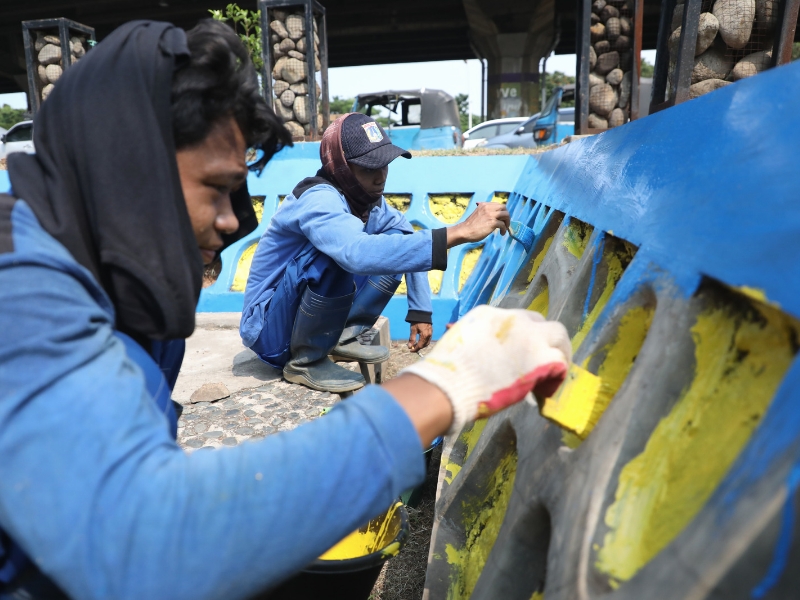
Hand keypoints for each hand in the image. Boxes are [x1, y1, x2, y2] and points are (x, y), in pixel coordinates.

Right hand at [400, 306, 570, 434]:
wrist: (449, 385)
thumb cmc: (447, 373)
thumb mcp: (460, 344)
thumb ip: (477, 343)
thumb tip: (486, 356)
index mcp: (489, 314)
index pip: (516, 320)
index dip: (521, 337)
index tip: (519, 354)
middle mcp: (512, 319)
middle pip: (539, 322)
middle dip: (542, 340)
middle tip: (542, 360)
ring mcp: (529, 336)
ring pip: (558, 335)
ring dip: (558, 353)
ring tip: (553, 374)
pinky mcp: (541, 357)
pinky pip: (560, 362)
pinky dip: (556, 376)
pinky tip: (545, 391)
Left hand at [408, 322, 432, 351]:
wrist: (422, 313)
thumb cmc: (416, 321)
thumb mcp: (413, 330)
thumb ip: (412, 339)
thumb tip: (409, 347)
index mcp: (425, 335)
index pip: (420, 346)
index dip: (415, 349)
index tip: (410, 350)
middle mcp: (429, 335)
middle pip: (424, 345)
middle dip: (418, 347)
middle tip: (412, 347)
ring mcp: (431, 333)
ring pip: (427, 343)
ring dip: (421, 345)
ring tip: (415, 344)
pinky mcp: (431, 331)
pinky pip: (428, 339)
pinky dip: (424, 342)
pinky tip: (419, 340)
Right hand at [446, 202, 510, 247]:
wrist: (464, 231)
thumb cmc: (470, 225)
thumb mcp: (477, 213)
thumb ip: (484, 211)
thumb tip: (488, 209)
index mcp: (484, 205)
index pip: (498, 205)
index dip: (502, 212)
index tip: (502, 218)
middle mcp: (488, 208)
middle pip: (504, 208)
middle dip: (506, 216)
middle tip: (505, 223)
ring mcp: (490, 215)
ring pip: (506, 215)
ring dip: (507, 222)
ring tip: (505, 228)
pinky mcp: (492, 222)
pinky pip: (503, 224)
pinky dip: (504, 229)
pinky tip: (501, 233)